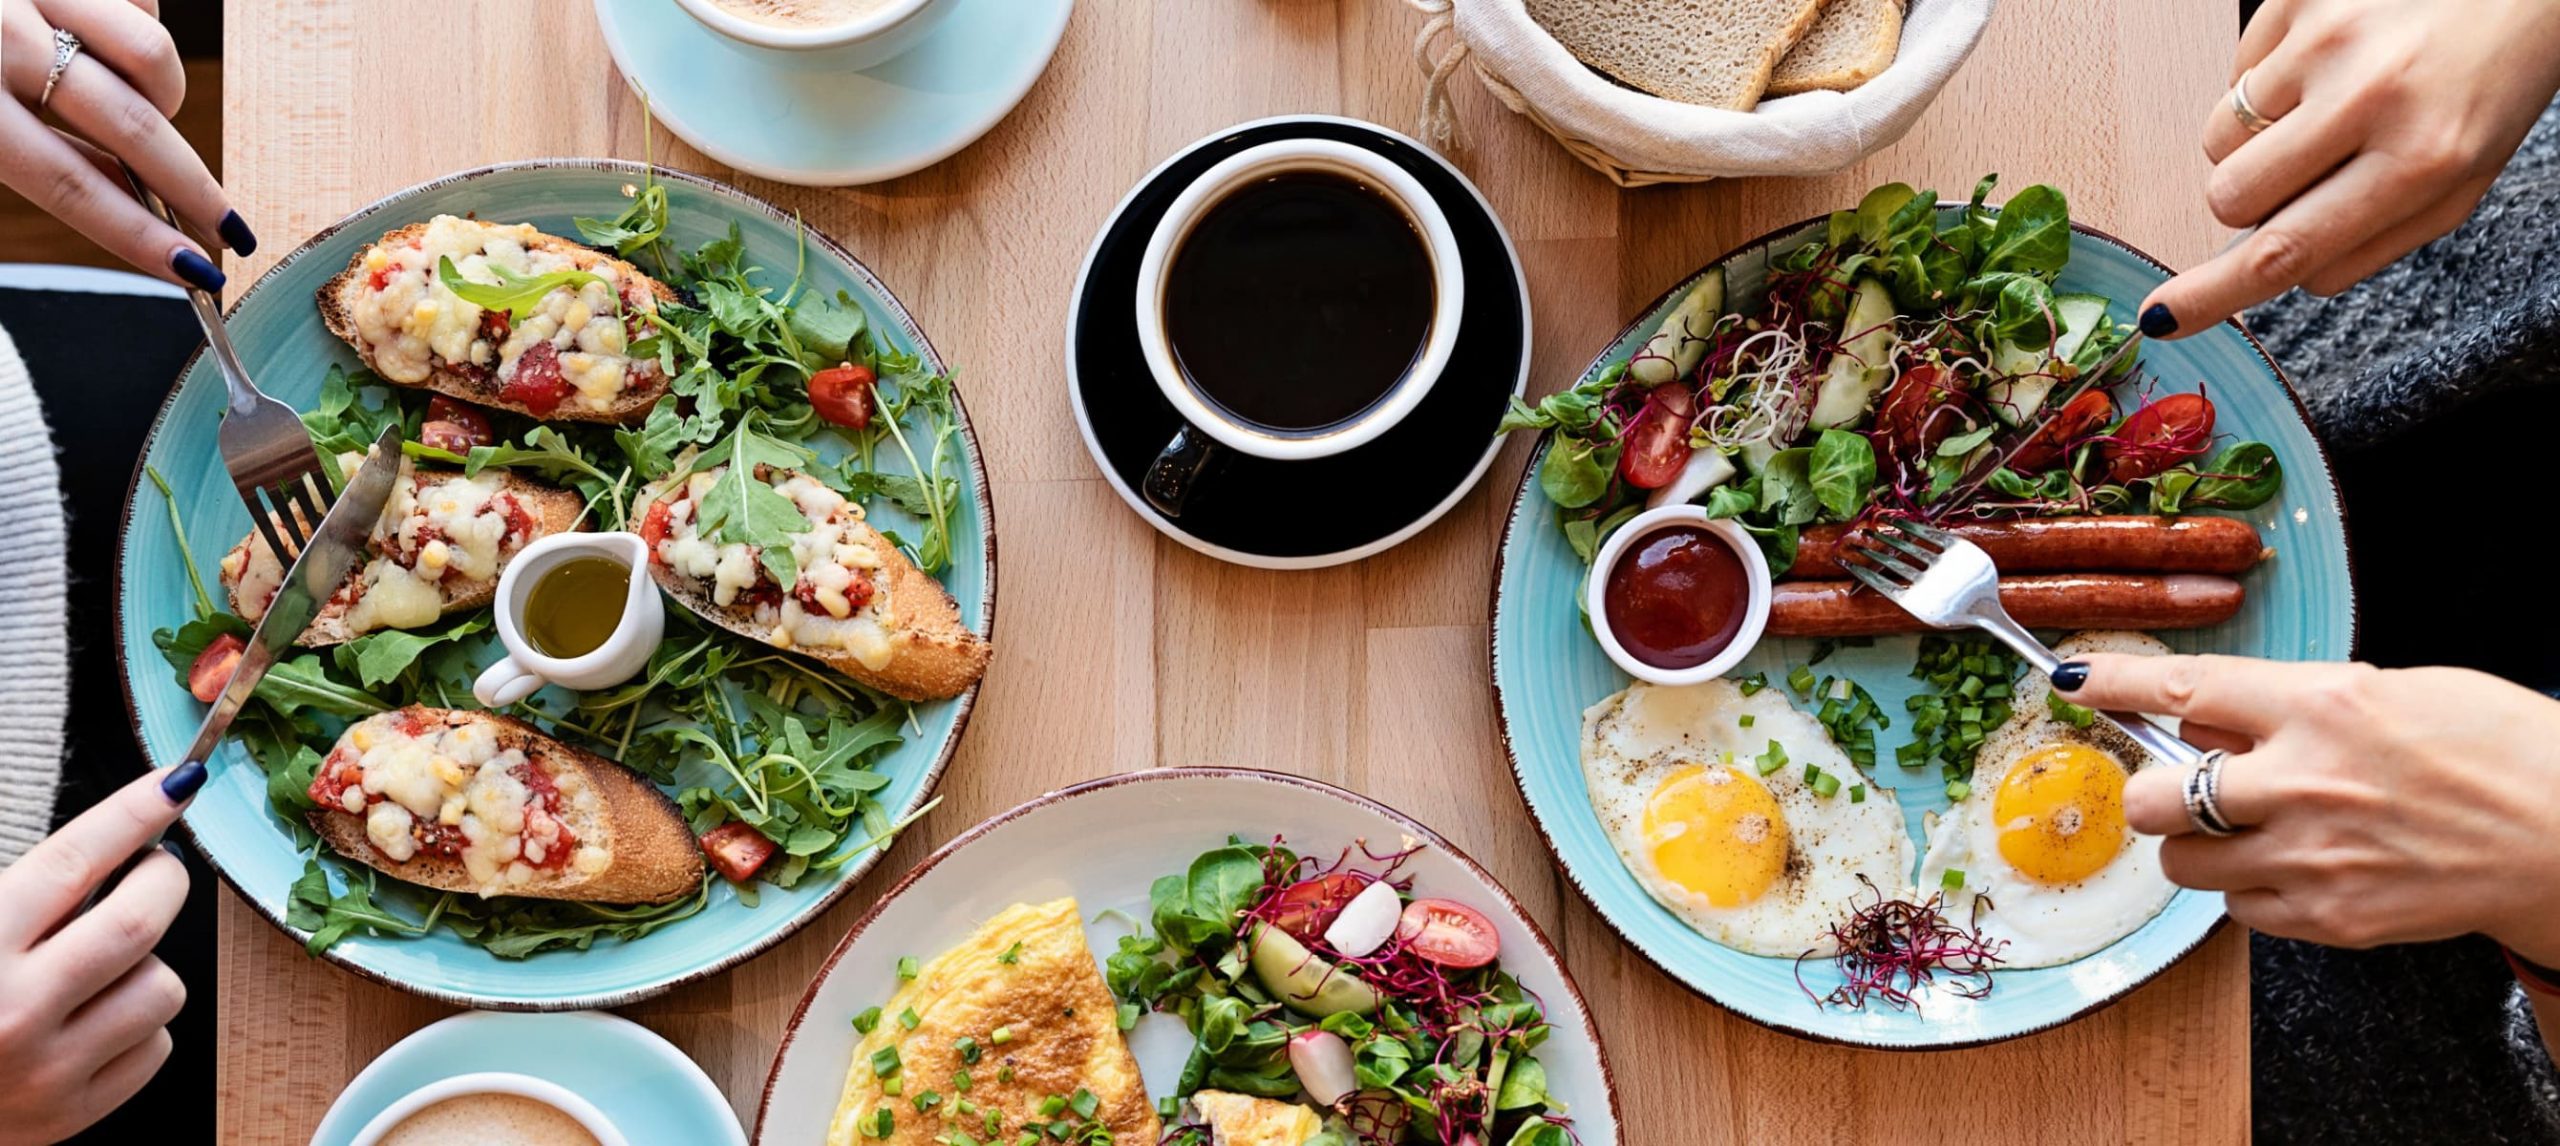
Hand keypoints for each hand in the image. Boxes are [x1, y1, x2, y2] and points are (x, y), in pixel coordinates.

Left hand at [0, 0, 249, 290]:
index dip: (139, 235)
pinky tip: (108, 38)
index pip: (71, 185)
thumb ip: (31, 158)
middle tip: (230, 227)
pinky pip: (140, 3)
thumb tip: (127, 198)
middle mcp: (5, 41)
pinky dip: (138, 28)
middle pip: (132, 127)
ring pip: (152, 55)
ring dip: (165, 94)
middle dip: (194, 187)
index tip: (194, 271)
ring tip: (149, 108)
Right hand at [0, 763, 200, 1145]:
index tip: (175, 783)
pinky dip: (138, 1025)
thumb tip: (122, 833)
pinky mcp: (70, 1114)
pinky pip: (155, 1047)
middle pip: (139, 920)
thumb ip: (24, 891)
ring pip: (161, 986)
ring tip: (98, 966)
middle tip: (153, 871)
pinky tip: (92, 1020)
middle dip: (162, 881)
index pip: (74, 860)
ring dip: (145, 964)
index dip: (133, 813)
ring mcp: (45, 1070)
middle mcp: (12, 1011)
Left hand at [2054, 654, 2559, 966]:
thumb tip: (2207, 718)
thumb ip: (2289, 705)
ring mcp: (2313, 857)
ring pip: (2183, 863)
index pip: (2183, 688)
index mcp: (2324, 706)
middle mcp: (2305, 782)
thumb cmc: (2494, 750)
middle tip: (2180, 787)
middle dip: (2154, 790)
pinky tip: (2294, 867)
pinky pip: (2238, 910)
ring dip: (2197, 845)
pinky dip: (2248, 889)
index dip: (2114, 684)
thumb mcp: (2390, 691)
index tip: (2074, 681)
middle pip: (2158, 796)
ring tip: (2254, 831)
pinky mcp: (2330, 918)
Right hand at [2136, 0, 2559, 338]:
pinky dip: (2273, 78)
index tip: (2162, 317)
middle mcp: (2370, 95)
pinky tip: (2331, 59)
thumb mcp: (2460, 180)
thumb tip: (2272, 275)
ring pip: (2222, 136)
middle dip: (2251, 198)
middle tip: (2310, 169)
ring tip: (2332, 102)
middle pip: (2231, 194)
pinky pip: (2237, 70)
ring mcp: (2327, 38)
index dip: (2213, 293)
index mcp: (2423, 159)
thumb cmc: (2494, 79)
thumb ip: (2368, 239)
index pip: (2286, 248)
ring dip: (2261, 136)